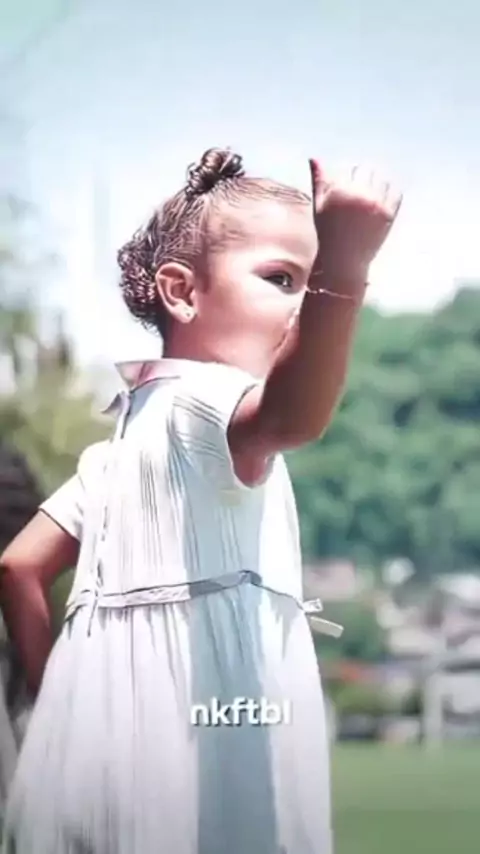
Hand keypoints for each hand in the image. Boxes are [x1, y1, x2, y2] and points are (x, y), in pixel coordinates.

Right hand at [309, 160, 401, 283]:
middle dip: (363, 182)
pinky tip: (380, 206)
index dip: (350, 182)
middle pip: (368, 172)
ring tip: (368, 205)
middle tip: (358, 202)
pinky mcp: (388, 215)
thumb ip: (319, 180)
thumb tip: (314, 158)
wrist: (343, 261)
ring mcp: (376, 204)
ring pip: (382, 181)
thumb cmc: (328, 233)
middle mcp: (359, 195)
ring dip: (377, 187)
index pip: (353, 170)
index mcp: (340, 191)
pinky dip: (390, 195)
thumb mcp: (319, 206)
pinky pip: (395, 193)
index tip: (347, 199)